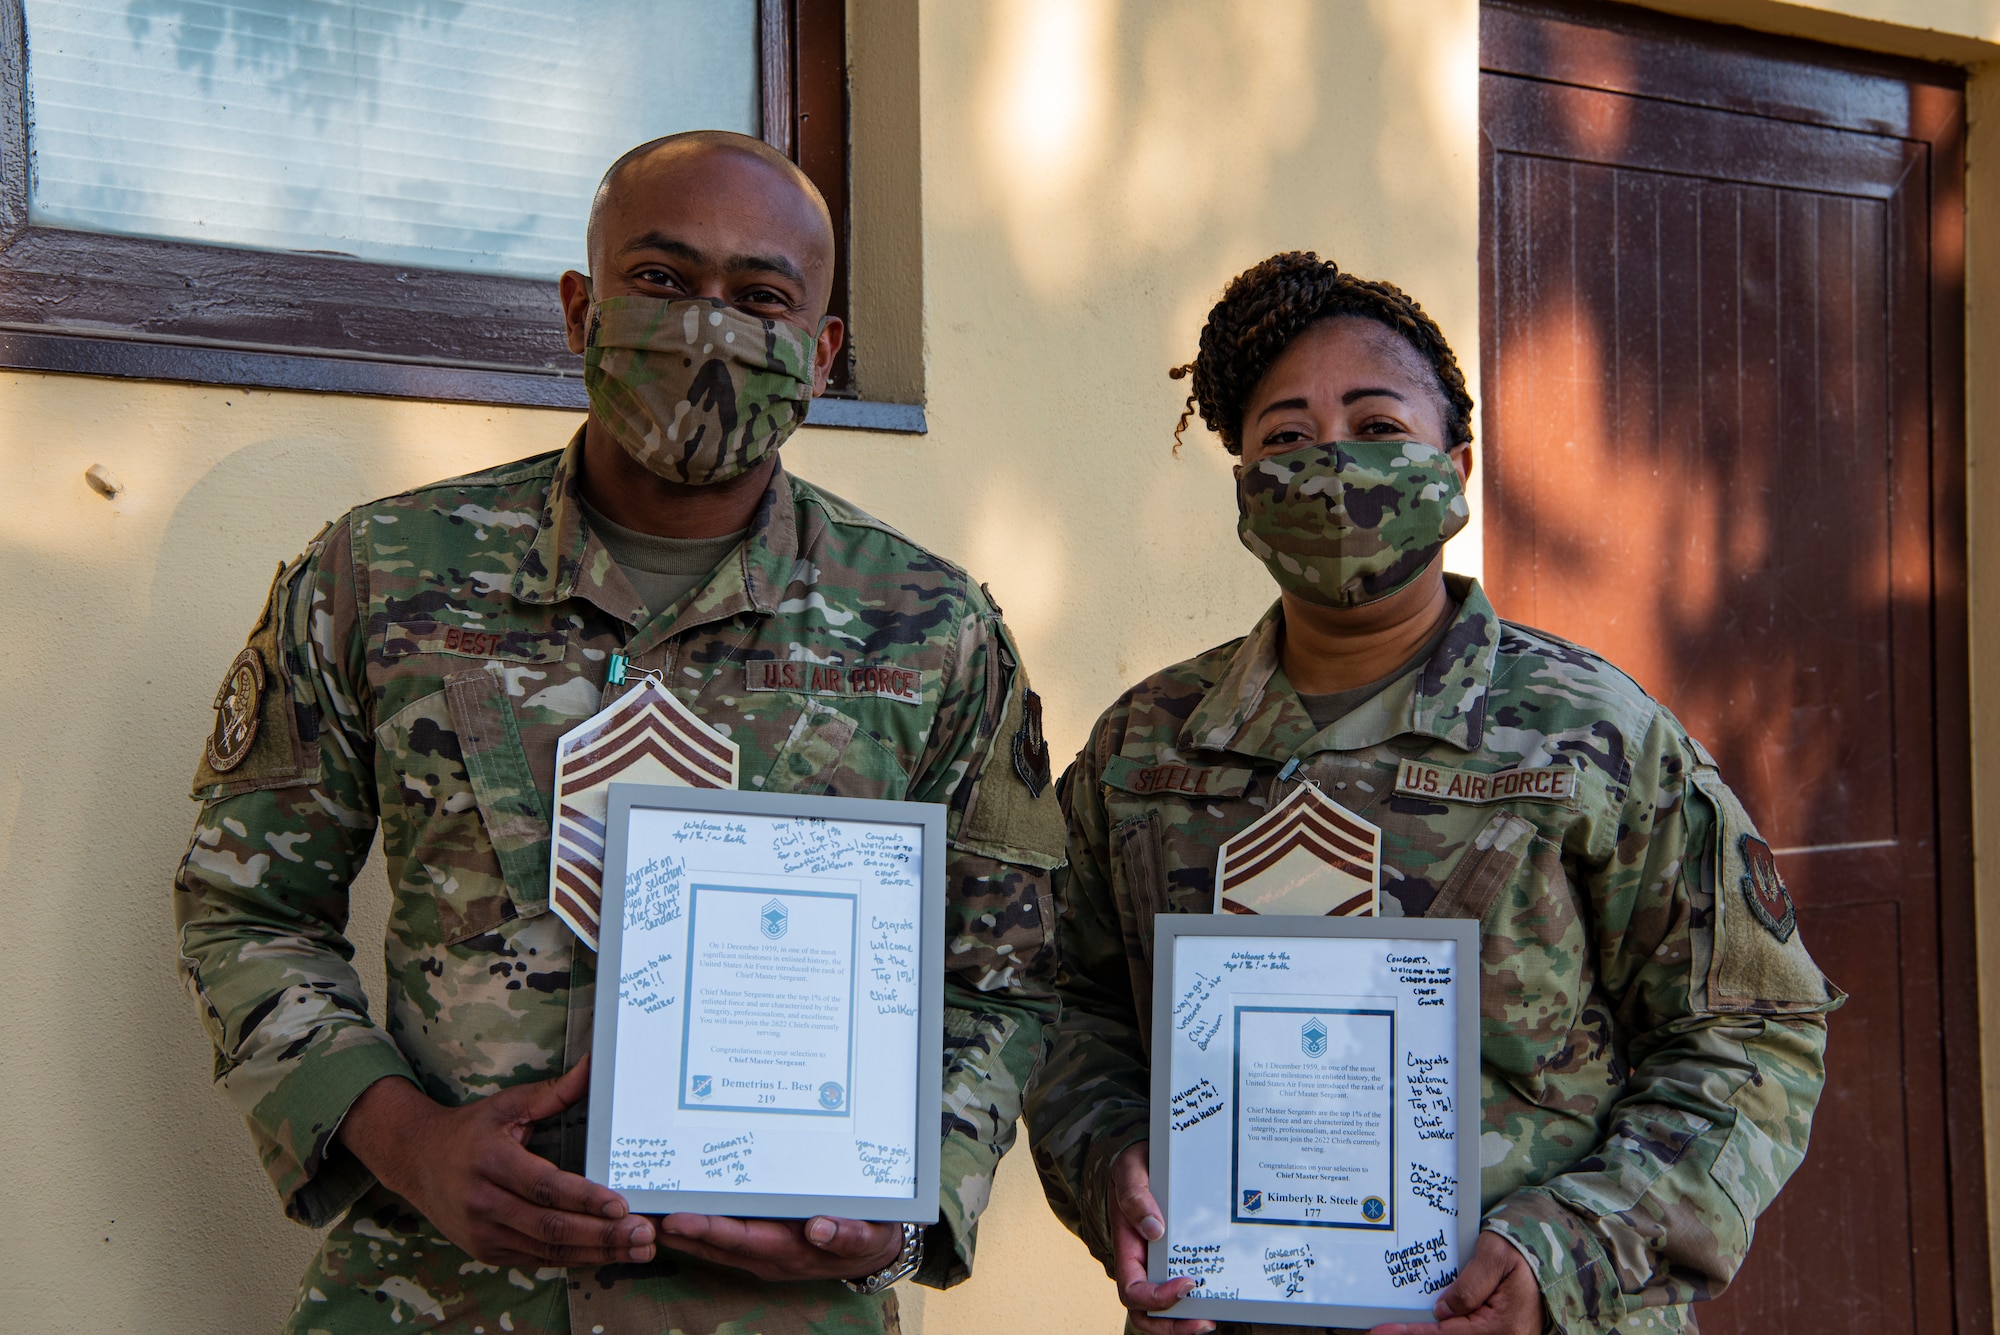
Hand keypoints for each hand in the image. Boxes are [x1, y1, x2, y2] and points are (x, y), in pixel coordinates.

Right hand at [337, 1057, 654, 1266]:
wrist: (414, 1161)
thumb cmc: (470, 1130)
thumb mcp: (507, 1104)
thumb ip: (554, 1092)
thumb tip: (594, 1064)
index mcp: (490, 1162)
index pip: (544, 1186)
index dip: (583, 1198)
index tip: (621, 1204)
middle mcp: (483, 1202)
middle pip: (550, 1226)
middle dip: (602, 1233)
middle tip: (645, 1234)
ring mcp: (483, 1233)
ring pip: (547, 1249)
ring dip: (596, 1252)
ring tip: (638, 1249)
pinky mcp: (487, 1252)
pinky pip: (537, 1259)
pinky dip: (575, 1259)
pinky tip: (606, 1254)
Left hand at [654, 1212, 904, 1281]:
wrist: (876, 1250)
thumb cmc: (870, 1237)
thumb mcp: (868, 1235)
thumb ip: (846, 1233)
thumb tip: (818, 1227)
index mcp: (790, 1251)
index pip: (741, 1239)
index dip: (708, 1230)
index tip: (677, 1219)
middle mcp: (769, 1255)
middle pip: (717, 1243)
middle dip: (679, 1231)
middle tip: (642, 1214)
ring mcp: (764, 1251)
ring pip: (715, 1242)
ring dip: (683, 1231)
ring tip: (648, 1212)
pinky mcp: (764, 1243)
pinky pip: (726, 1237)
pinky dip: (701, 1227)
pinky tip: (681, 1212)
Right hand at [1107, 1142, 1213, 1334]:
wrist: (1150, 1155)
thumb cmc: (1136, 1164)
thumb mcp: (1130, 1170)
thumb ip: (1135, 1196)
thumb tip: (1155, 1229)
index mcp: (1128, 1248)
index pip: (1132, 1291)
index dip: (1157, 1298)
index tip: (1186, 1285)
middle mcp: (1144, 1263)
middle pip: (1148, 1313)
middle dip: (1173, 1326)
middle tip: (1205, 1322)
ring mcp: (1162, 1263)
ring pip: (1169, 1307)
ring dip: (1189, 1318)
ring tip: (1216, 1316)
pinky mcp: (1181, 1256)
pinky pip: (1188, 1286)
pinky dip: (1202, 1297)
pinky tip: (1223, 1293)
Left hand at [1371, 1231, 1543, 1334]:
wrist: (1550, 1255)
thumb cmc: (1523, 1251)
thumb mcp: (1494, 1257)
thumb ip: (1468, 1285)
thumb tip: (1442, 1311)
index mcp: (1504, 1325)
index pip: (1448, 1333)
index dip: (1414, 1333)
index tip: (1383, 1331)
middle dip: (1417, 1334)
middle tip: (1382, 1330)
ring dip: (1430, 1332)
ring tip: (1397, 1328)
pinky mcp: (1500, 1334)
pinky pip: (1467, 1333)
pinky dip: (1443, 1330)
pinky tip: (1424, 1325)